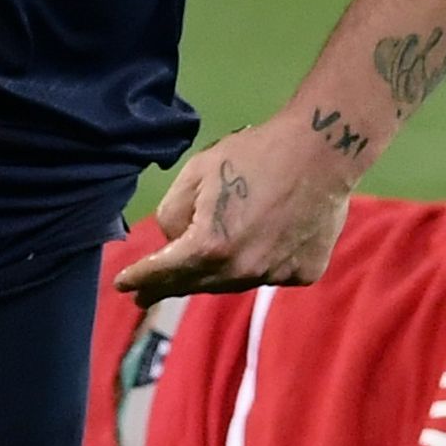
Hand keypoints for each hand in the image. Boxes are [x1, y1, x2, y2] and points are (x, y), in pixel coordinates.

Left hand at [116, 111, 356, 303]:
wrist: (322, 151)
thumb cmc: (255, 154)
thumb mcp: (197, 172)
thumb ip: (172, 214)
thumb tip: (175, 240)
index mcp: (209, 247)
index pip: (163, 273)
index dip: (139, 279)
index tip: (123, 287)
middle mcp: (241, 271)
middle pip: (196, 284)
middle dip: (170, 286)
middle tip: (147, 294)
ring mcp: (275, 275)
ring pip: (234, 281)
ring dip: (218, 271)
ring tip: (213, 253)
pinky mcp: (303, 273)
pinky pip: (270, 273)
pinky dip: (261, 261)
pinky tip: (269, 235)